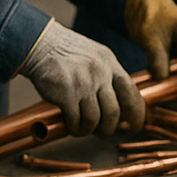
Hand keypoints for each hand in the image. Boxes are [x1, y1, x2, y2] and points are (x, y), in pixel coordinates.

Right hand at [19, 20, 145, 135]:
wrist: (40, 44)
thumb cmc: (66, 54)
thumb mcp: (95, 57)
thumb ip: (109, 76)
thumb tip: (121, 106)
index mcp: (110, 63)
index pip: (132, 92)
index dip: (137, 113)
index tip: (135, 126)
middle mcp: (99, 72)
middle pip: (115, 112)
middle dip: (109, 128)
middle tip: (102, 131)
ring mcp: (83, 83)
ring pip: (95, 119)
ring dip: (89, 130)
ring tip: (82, 127)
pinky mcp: (66, 93)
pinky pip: (76, 120)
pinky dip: (75, 128)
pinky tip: (71, 125)